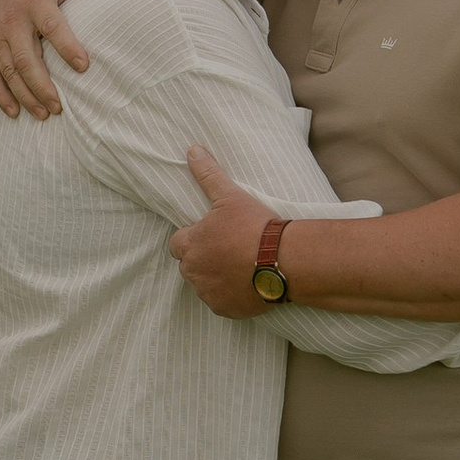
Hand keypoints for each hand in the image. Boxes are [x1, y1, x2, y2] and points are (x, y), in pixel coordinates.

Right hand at [0, 0, 128, 116]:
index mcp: (34, 0)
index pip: (51, 26)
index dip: (67, 47)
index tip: (84, 66)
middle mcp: (13, 20)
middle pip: (26, 58)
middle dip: (42, 85)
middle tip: (59, 107)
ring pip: (9, 71)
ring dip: (25, 95)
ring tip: (44, 115)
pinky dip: (1, 95)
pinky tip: (15, 113)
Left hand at [169, 144, 273, 315]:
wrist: (283, 260)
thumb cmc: (255, 226)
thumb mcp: (230, 196)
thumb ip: (208, 174)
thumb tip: (192, 150)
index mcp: (191, 244)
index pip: (177, 243)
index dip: (193, 238)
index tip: (212, 235)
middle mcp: (194, 271)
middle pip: (189, 265)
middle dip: (203, 258)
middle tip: (229, 249)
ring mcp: (208, 292)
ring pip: (204, 285)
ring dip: (215, 277)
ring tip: (240, 266)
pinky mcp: (225, 309)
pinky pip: (220, 302)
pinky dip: (229, 295)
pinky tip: (246, 283)